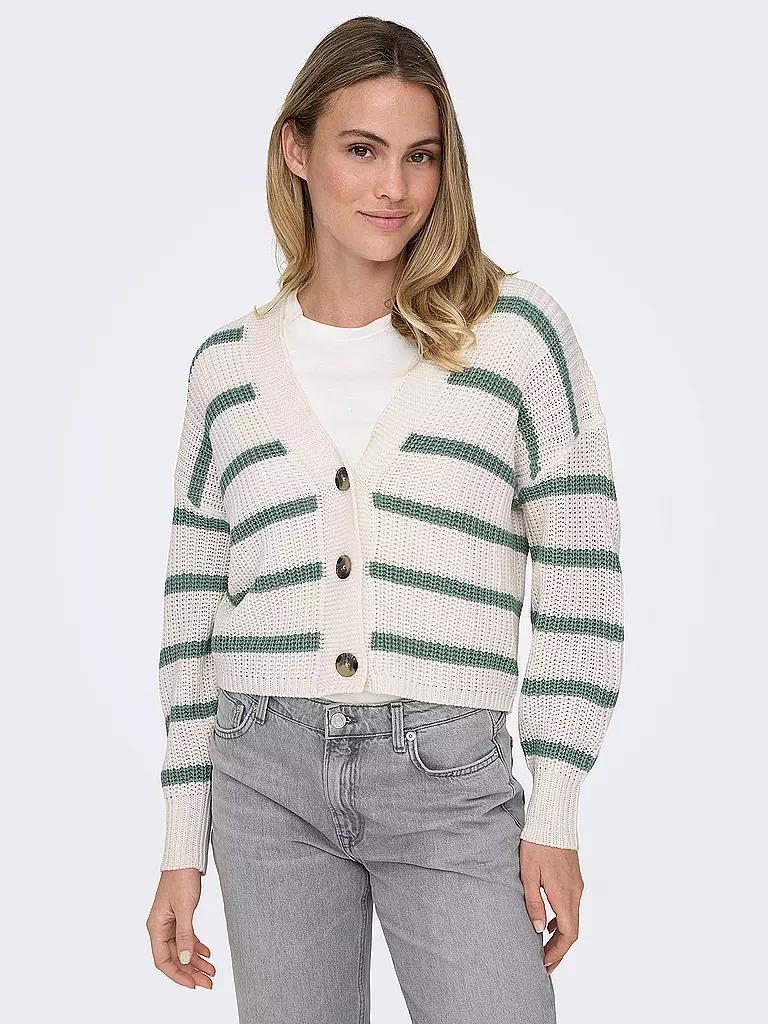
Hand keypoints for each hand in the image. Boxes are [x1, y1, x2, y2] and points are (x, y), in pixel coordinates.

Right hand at [146, 868, 214, 988]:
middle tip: (208, 981)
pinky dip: (197, 947)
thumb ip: (185, 935)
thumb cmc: (181, 878)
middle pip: (174, 958)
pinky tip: (207, 953)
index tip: (193, 984)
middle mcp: (161, 928)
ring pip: (182, 949)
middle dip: (191, 972)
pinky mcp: (179, 917)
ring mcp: (170, 923)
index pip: (163, 960)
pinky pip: (187, 938)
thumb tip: (185, 959)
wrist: (185, 859)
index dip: (177, 975)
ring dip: (196, 961)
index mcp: (156, 927)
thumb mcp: (185, 908)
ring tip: (211, 971)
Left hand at [519, 839, 583, 974]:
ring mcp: (576, 885)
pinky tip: (547, 923)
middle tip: (544, 964)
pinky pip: (571, 906)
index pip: (568, 934)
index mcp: (564, 894)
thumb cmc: (537, 844)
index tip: (545, 964)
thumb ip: (533, 902)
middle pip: (572, 930)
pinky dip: (561, 920)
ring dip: (560, 936)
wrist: (553, 820)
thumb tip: (537, 929)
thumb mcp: (528, 874)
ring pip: (572, 918)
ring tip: (544, 948)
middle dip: (558, 950)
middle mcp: (575, 893)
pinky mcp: (574, 878)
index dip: (557, 952)